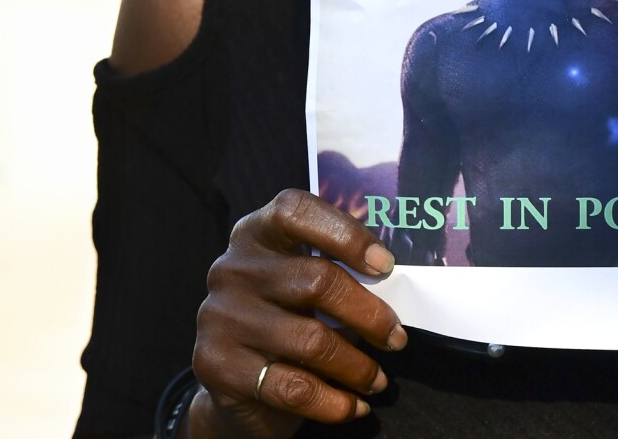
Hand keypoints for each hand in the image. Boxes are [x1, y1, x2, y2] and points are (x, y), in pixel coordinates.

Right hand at [188, 189, 406, 437]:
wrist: (234, 381)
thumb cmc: (287, 319)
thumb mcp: (306, 285)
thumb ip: (339, 273)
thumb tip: (401, 287)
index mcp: (256, 232)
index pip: (296, 211)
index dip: (346, 234)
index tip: (386, 265)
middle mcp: (232, 268)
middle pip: (317, 281)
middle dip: (370, 315)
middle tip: (397, 338)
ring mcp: (220, 316)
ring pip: (311, 341)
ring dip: (358, 367)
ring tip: (378, 379)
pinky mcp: (216, 364)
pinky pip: (293, 387)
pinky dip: (334, 402)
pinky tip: (354, 406)